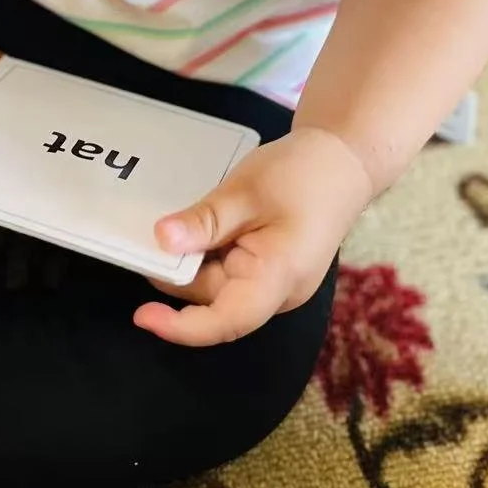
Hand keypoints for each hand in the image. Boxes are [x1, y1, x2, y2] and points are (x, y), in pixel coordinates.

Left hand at [135, 126, 373, 346]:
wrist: (345, 160)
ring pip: (218, 286)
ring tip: (170, 223)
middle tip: (143, 236)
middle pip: (214, 299)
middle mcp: (278, 294)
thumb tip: (161, 241)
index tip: (142, 317)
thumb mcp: (247, 190)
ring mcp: (275, 284)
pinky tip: (194, 226)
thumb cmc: (302, 173)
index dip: (181, 327)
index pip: (225, 321)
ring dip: (192, 260)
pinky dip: (206, 254)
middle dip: (178, 273)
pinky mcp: (270, 270)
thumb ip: (206, 220)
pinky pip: (229, 272)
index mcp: (278, 278)